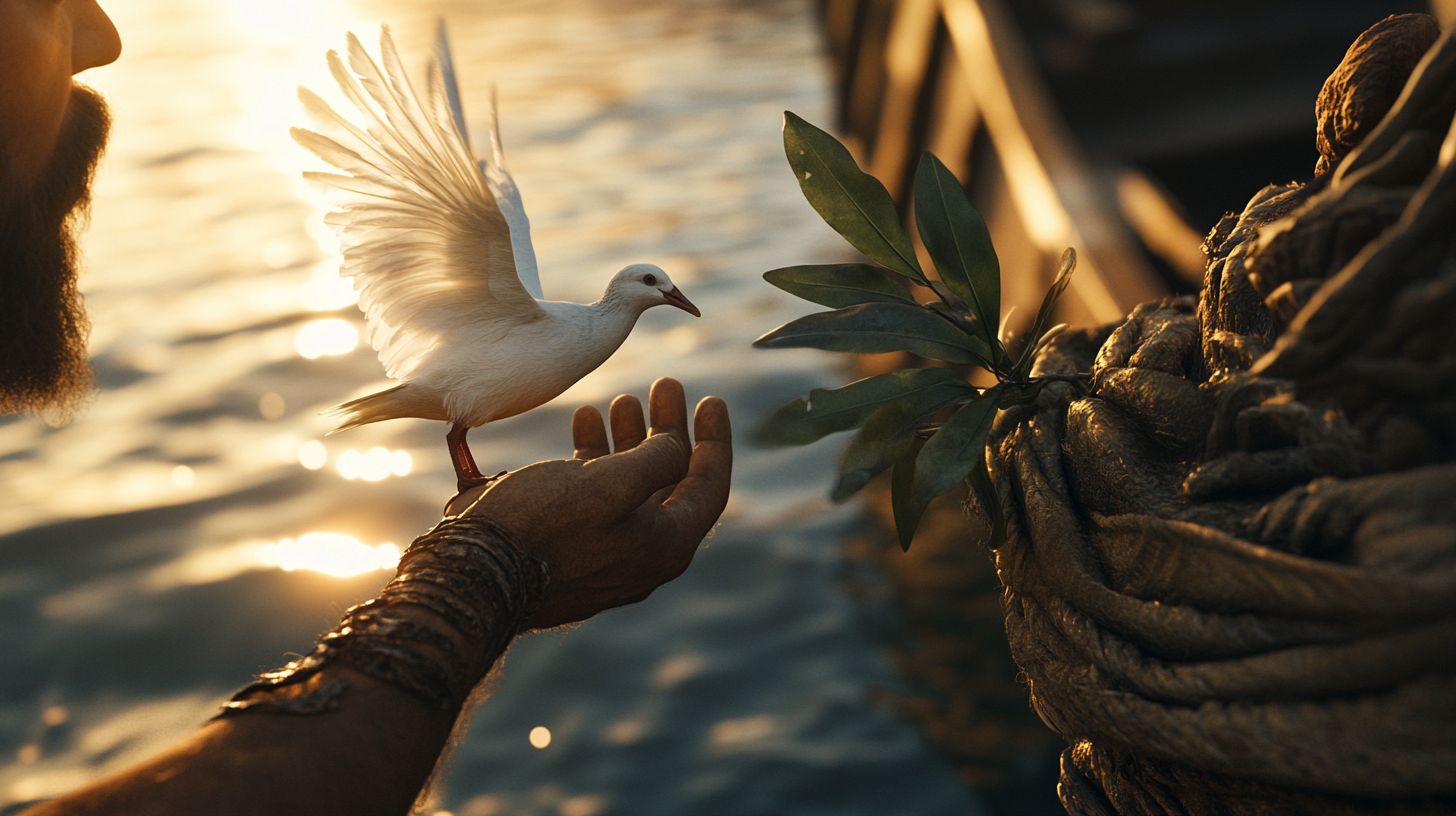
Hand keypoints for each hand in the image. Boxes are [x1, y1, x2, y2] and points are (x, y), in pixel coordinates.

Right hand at [447, 378, 731, 628]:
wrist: (473, 574)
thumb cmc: (543, 527)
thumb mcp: (611, 484)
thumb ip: (657, 460)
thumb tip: (677, 447)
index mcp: (665, 545)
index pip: (708, 487)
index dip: (715, 440)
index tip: (712, 399)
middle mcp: (642, 554)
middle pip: (671, 481)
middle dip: (669, 430)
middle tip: (665, 385)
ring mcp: (606, 553)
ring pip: (632, 486)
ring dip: (630, 439)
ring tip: (621, 399)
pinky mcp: (571, 547)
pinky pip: (596, 496)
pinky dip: (595, 457)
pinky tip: (584, 421)